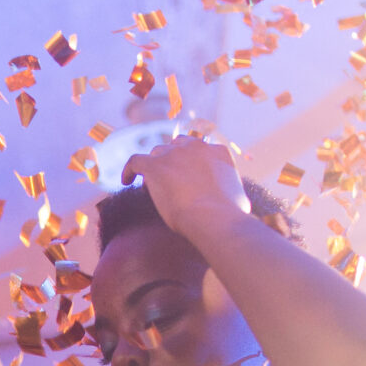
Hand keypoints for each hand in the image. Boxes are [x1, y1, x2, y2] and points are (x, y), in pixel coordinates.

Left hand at [120, 135, 248, 241]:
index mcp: (219, 152)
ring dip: (154, 166)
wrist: (214, 218)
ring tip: (149, 186)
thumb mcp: (240, 200)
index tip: (185, 177)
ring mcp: (175, 154)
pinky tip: (125, 181)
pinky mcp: (155, 166)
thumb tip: (236, 202)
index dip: (190, 162)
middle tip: (167, 180)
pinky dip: (129, 170)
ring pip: (157, 153)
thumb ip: (233, 193)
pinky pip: (135, 161)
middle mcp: (197, 147)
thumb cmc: (230, 216)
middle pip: (177, 146)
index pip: (200, 150)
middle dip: (172, 160)